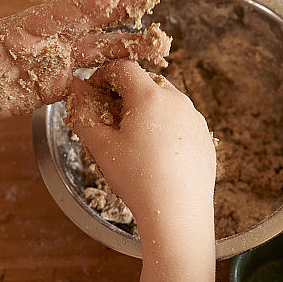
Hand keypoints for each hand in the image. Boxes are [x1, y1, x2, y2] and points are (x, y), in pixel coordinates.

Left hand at [0, 0, 168, 119]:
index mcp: (31, 27)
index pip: (64, 13)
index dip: (87, 3)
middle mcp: (53, 40)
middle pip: (94, 22)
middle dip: (123, 9)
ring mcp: (61, 63)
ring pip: (102, 51)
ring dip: (131, 46)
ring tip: (161, 42)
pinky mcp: (63, 86)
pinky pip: (95, 80)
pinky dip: (118, 77)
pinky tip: (142, 76)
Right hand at [66, 59, 215, 223]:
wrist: (178, 214)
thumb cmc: (138, 179)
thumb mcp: (100, 146)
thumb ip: (83, 112)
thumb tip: (76, 90)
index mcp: (151, 96)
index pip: (123, 67)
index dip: (103, 75)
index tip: (93, 92)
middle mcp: (179, 101)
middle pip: (147, 84)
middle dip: (125, 94)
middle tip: (109, 119)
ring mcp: (196, 120)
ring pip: (166, 103)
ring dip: (146, 111)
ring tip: (132, 140)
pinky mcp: (206, 138)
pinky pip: (182, 123)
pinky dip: (166, 129)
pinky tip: (156, 154)